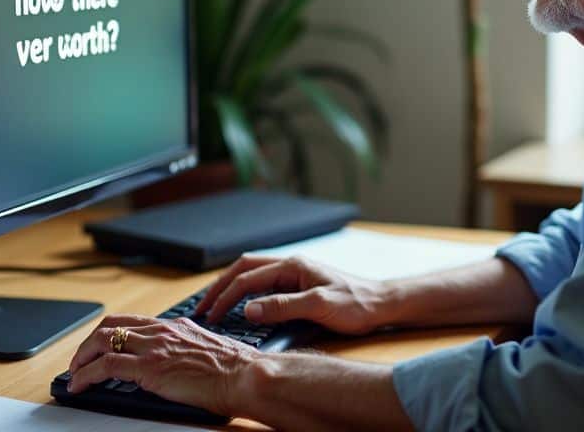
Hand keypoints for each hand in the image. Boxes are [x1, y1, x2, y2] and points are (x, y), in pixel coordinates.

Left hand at [66, 314, 258, 414]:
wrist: (245, 376)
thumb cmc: (236, 370)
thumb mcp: (206, 350)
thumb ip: (186, 350)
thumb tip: (176, 365)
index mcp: (176, 326)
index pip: (132, 321)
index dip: (109, 333)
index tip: (99, 347)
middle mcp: (162, 331)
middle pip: (111, 325)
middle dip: (88, 343)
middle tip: (80, 361)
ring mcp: (154, 347)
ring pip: (102, 341)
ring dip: (81, 358)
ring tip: (75, 374)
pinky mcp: (149, 368)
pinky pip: (105, 366)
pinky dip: (85, 375)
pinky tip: (79, 386)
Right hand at [194, 255, 387, 334]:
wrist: (381, 304)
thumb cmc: (356, 303)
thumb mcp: (319, 306)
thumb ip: (283, 307)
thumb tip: (248, 309)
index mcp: (293, 266)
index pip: (248, 278)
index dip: (226, 297)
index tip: (211, 316)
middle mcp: (291, 266)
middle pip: (244, 269)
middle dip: (220, 286)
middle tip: (202, 307)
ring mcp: (294, 274)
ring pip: (252, 274)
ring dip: (231, 287)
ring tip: (213, 304)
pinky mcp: (299, 285)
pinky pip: (264, 284)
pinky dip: (246, 292)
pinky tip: (241, 304)